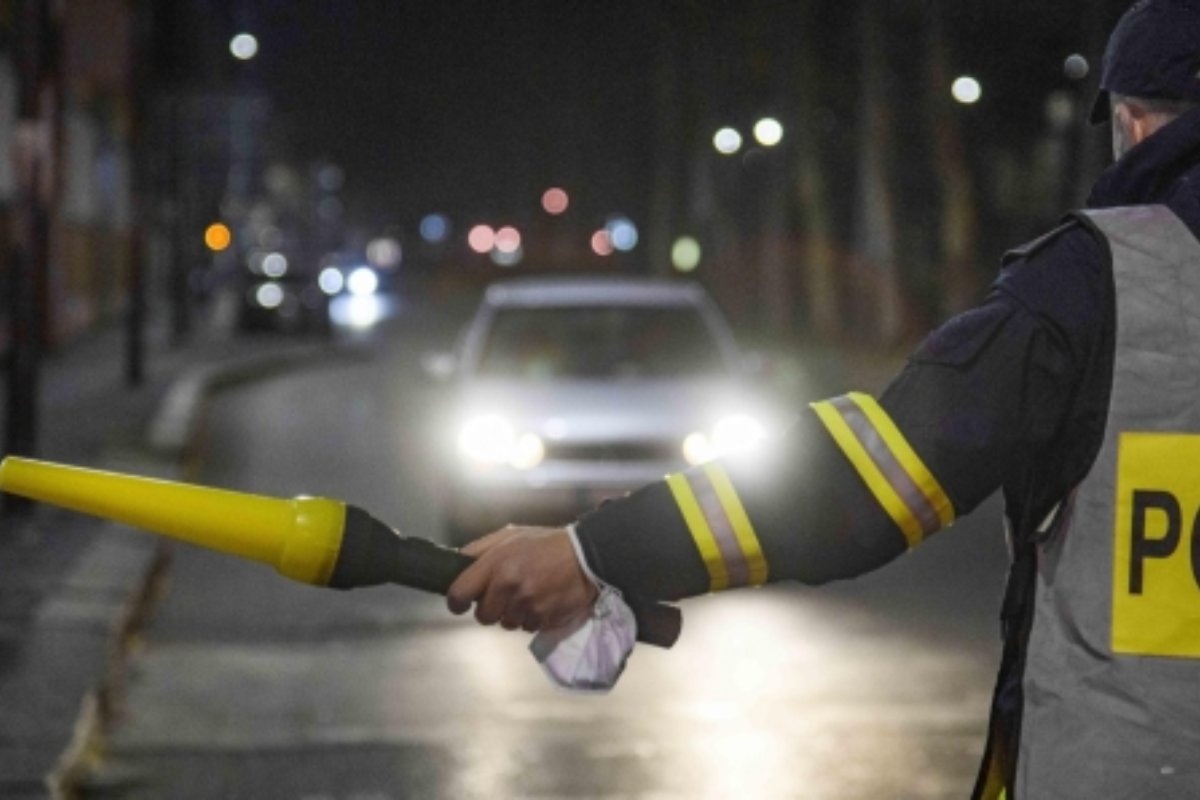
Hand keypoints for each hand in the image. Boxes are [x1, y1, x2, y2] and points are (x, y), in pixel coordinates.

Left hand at [446, 525, 598, 632]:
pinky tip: (542, 600)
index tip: (462, 602)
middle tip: (504, 595)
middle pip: (483, 616)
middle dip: (491, 608)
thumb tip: (456, 563)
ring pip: (507, 624)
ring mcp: (527, 605)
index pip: (459, 594)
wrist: (587, 556)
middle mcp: (509, 587)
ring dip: (513, 614)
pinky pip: (527, 627)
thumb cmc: (546, 543)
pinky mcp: (544, 619)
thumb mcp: (510, 535)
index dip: (457, 601)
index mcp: (497, 564)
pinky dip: (532, 618)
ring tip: (528, 594)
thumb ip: (480, 549)